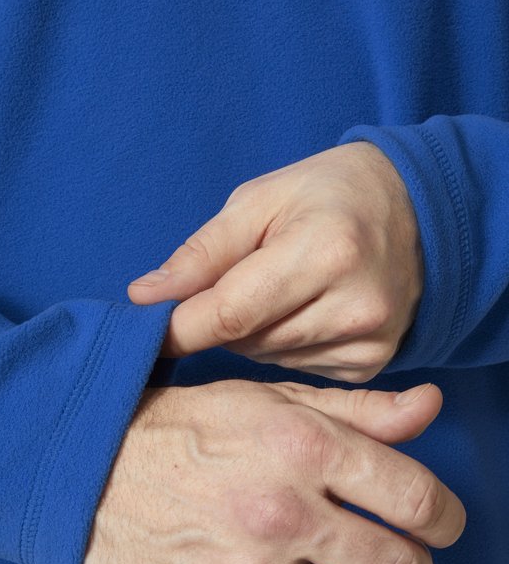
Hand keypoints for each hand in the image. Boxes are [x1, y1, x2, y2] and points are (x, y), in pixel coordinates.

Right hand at [83, 380, 464, 563]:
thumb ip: (358, 410)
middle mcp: (281, 513)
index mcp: (302, 447)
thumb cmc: (185, 431)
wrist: (89, 471)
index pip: (419, 501)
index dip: (445, 520)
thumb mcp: (269, 400)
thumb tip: (431, 409)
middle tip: (390, 559)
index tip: (436, 527)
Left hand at [128, 142, 422, 381]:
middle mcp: (354, 306)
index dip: (181, 328)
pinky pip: (295, 369)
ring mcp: (368, 342)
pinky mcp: (370, 365)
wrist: (418, 212)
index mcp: (326, 252)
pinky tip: (302, 311)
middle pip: (246, 339)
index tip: (146, 334)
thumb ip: (203, 252)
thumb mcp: (261, 200)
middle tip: (234, 280)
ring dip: (252, 332)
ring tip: (276, 289)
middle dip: (219, 319)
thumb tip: (144, 296)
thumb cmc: (330, 195)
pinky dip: (282, 345)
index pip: (231, 312)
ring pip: (266, 358)